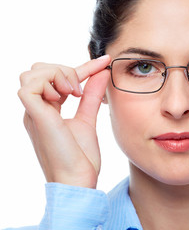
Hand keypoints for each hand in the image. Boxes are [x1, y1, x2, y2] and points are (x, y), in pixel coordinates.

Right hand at [18, 55, 110, 187]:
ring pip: (32, 73)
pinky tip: (66, 97)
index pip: (59, 78)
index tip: (105, 61)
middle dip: (64, 70)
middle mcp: (36, 109)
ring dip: (58, 75)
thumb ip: (92, 95)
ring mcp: (33, 112)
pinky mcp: (34, 116)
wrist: (78, 181)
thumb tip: (102, 72)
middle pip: (38, 70)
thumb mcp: (88, 118)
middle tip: (80, 90)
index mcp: (46, 110)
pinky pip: (29, 85)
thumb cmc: (81, 157)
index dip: (82, 67)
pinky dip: (50, 84)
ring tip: (74, 93)